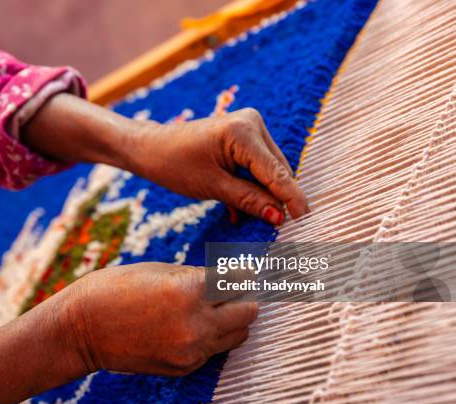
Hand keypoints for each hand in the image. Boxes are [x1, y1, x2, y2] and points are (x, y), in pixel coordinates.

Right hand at [53, 262, 256, 375]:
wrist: (81, 329)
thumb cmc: (115, 288)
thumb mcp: (159, 269)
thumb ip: (197, 276)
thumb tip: (227, 279)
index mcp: (189, 290)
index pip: (239, 280)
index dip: (243, 272)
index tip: (244, 269)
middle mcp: (196, 324)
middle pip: (249, 312)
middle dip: (245, 297)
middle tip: (233, 288)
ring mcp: (191, 350)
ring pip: (237, 335)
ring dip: (232, 319)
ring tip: (214, 307)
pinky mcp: (184, 367)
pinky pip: (214, 350)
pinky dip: (211, 336)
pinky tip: (190, 324)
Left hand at [127, 109, 308, 223]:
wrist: (151, 148)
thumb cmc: (174, 165)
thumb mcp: (213, 187)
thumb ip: (249, 200)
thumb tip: (280, 216)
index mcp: (243, 132)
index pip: (276, 172)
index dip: (291, 198)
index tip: (305, 219)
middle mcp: (251, 123)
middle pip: (277, 170)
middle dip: (276, 198)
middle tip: (277, 228)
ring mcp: (248, 127)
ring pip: (269, 169)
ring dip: (263, 194)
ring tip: (252, 219)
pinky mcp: (242, 136)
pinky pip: (257, 165)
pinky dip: (252, 187)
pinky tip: (240, 211)